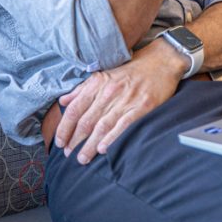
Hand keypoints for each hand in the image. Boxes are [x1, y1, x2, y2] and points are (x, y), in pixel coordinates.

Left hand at [54, 38, 186, 164]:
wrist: (161, 62)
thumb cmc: (131, 70)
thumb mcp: (104, 74)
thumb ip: (82, 89)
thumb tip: (64, 102)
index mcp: (98, 84)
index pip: (75, 109)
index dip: (65, 127)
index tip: (60, 142)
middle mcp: (109, 92)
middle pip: (86, 121)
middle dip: (75, 140)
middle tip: (68, 154)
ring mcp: (126, 100)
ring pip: (102, 126)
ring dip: (90, 145)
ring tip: (82, 159)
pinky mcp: (142, 107)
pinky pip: (124, 125)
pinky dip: (112, 138)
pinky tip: (104, 149)